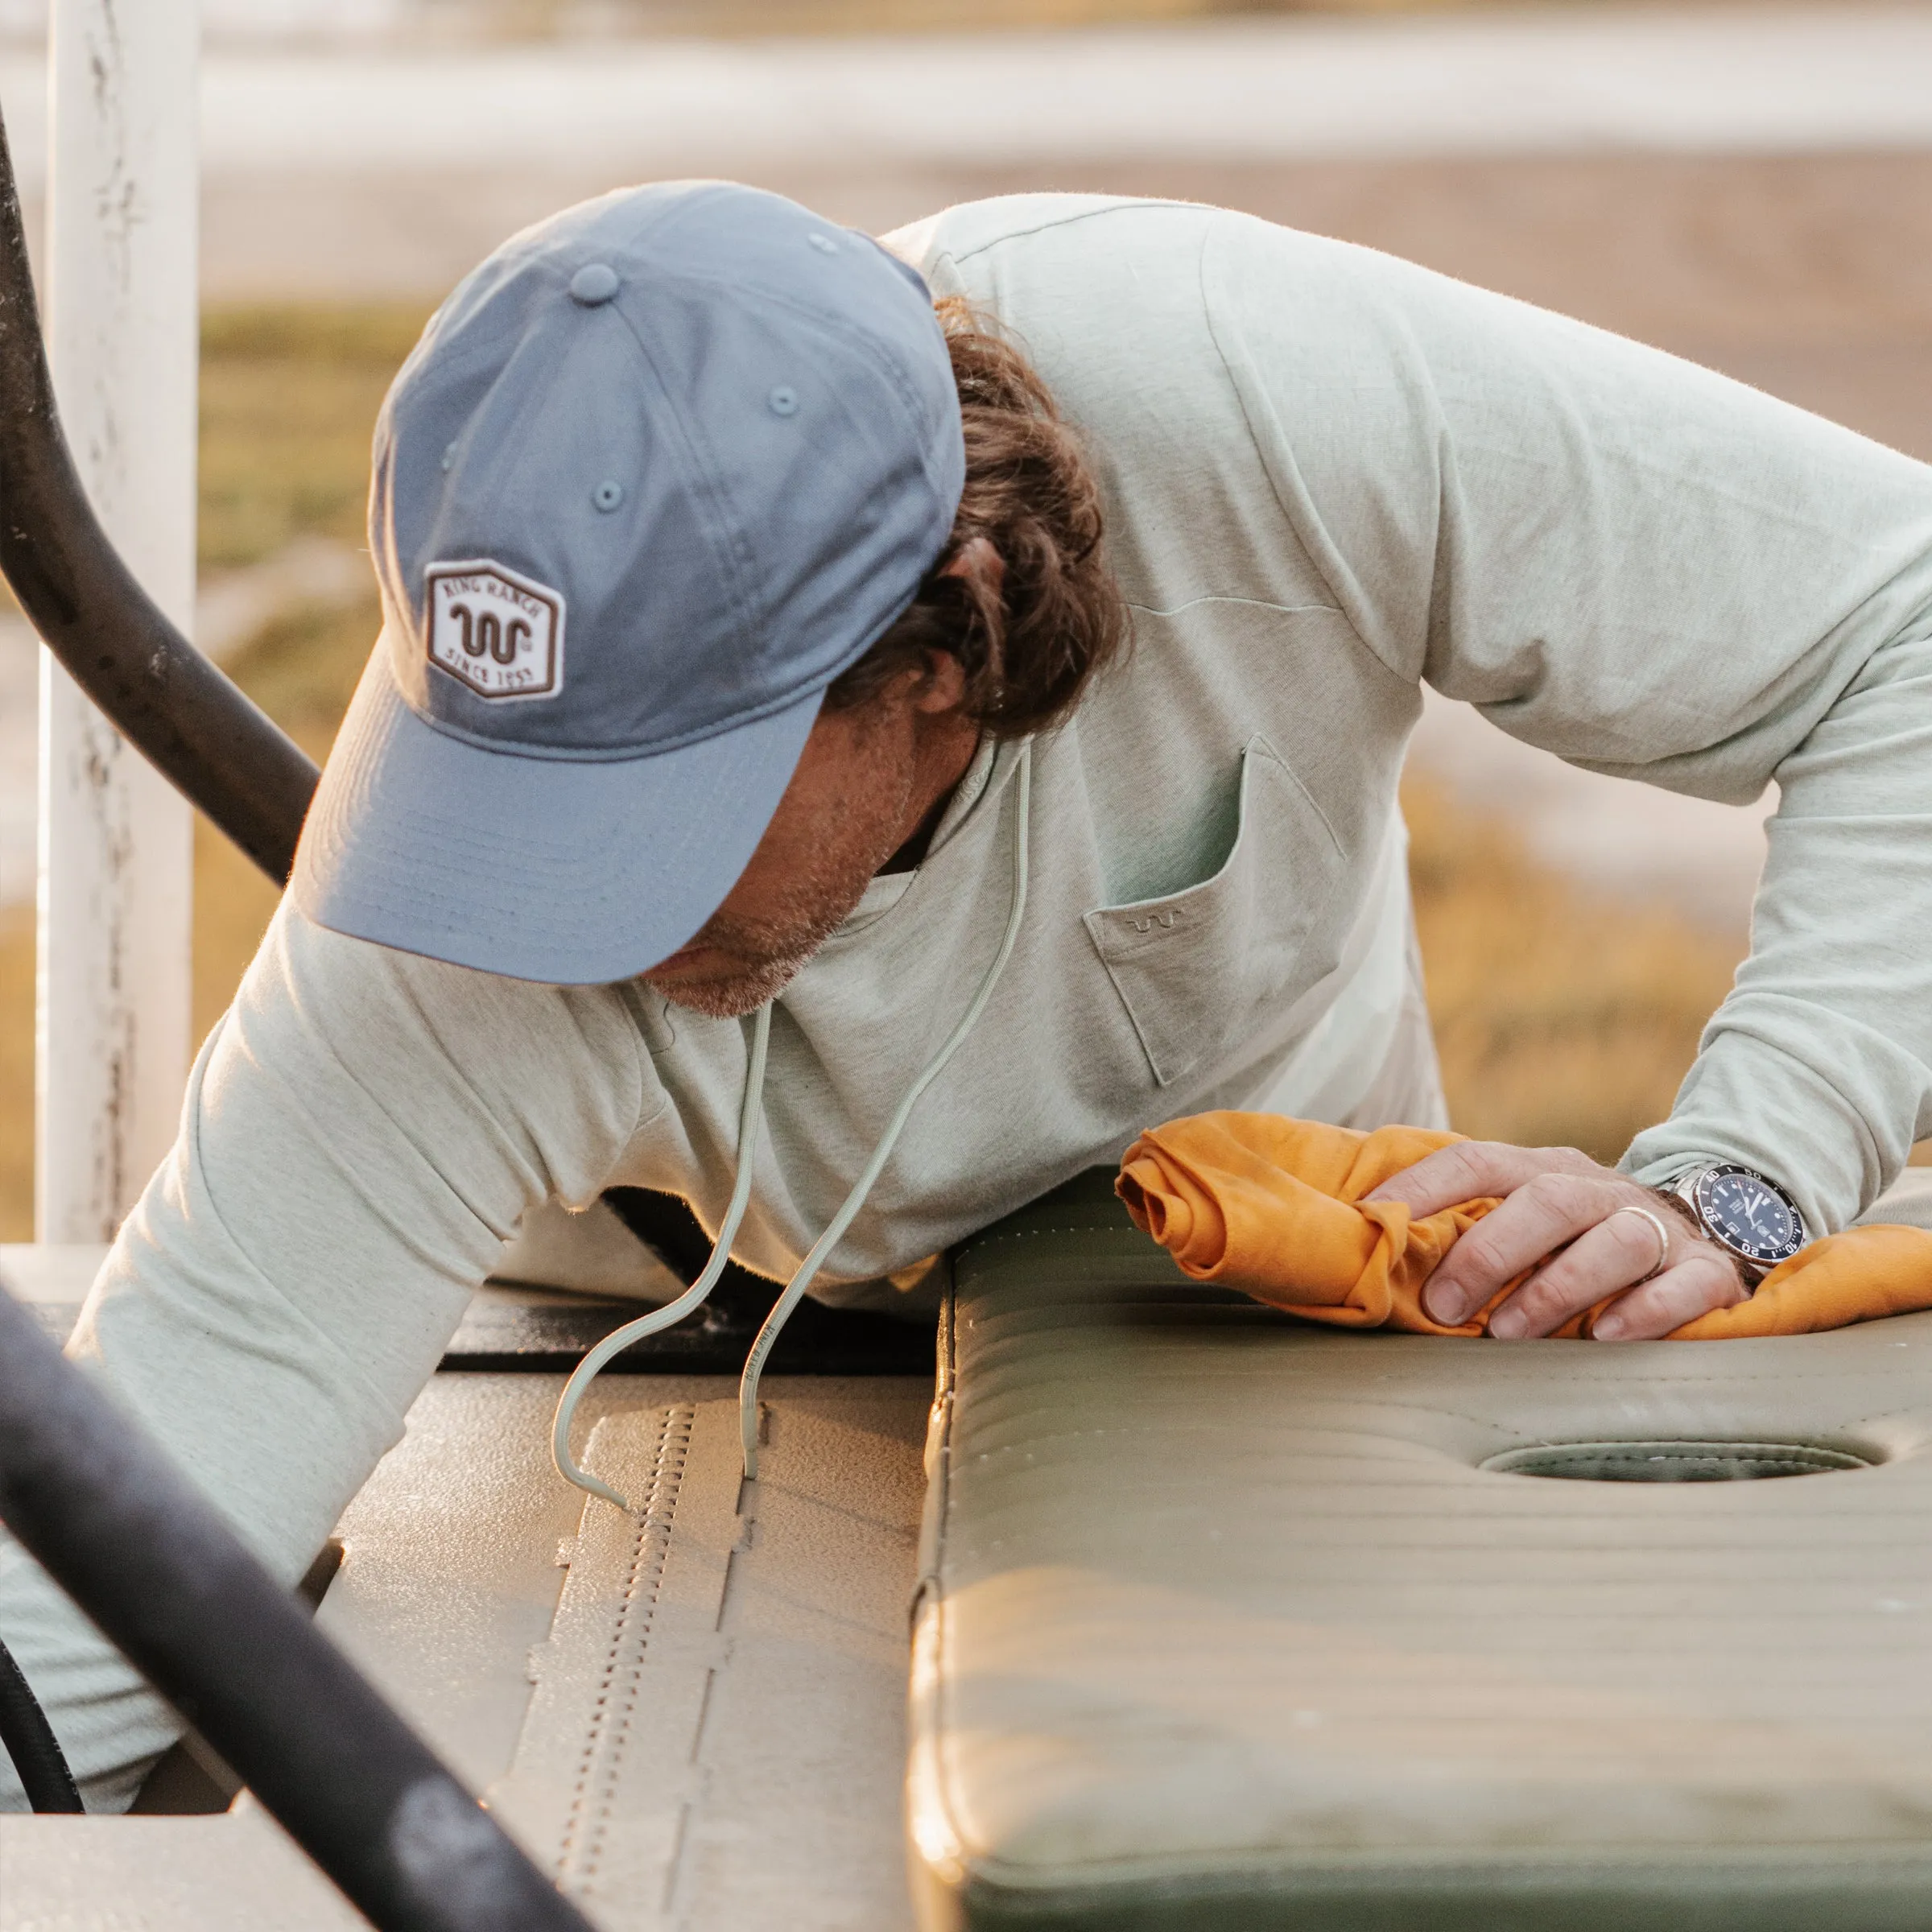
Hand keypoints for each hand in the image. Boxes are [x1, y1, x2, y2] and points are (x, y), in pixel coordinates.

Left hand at [1363, 1142, 1748, 1340]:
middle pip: (1546, 1201)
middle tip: (1444, 1306)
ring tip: (1510, 1335)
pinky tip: (1603, 1336)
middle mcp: (1599, 1191)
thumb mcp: (1526, 1223)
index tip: (1375, 1221)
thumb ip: (1467, 1232)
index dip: (1424, 1186)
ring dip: (1556, 1288)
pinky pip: (1681, 1286)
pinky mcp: (1706, 1274)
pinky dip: (1643, 1311)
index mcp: (1543, 1171)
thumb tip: (1376, 1255)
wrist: (1705, 1235)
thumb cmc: (1581, 1243)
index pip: (1477, 1162)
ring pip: (1613, 1241)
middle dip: (1489, 1252)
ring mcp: (1657, 1229)